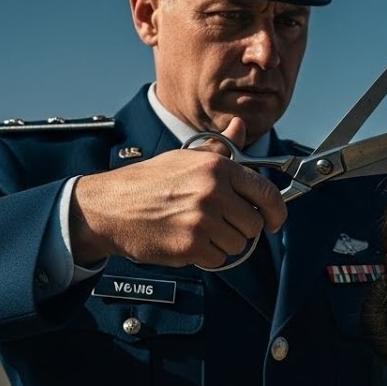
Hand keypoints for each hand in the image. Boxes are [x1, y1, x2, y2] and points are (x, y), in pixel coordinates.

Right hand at [69, 118, 287, 268]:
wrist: (110, 207)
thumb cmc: (148, 182)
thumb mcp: (185, 156)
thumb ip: (220, 147)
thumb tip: (240, 126)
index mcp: (216, 166)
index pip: (266, 192)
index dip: (277, 211)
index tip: (276, 220)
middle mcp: (213, 191)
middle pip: (254, 223)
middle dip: (242, 227)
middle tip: (220, 223)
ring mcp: (203, 220)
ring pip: (239, 244)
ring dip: (224, 242)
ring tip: (199, 229)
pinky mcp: (191, 246)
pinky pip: (219, 259)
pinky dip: (208, 255)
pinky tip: (189, 240)